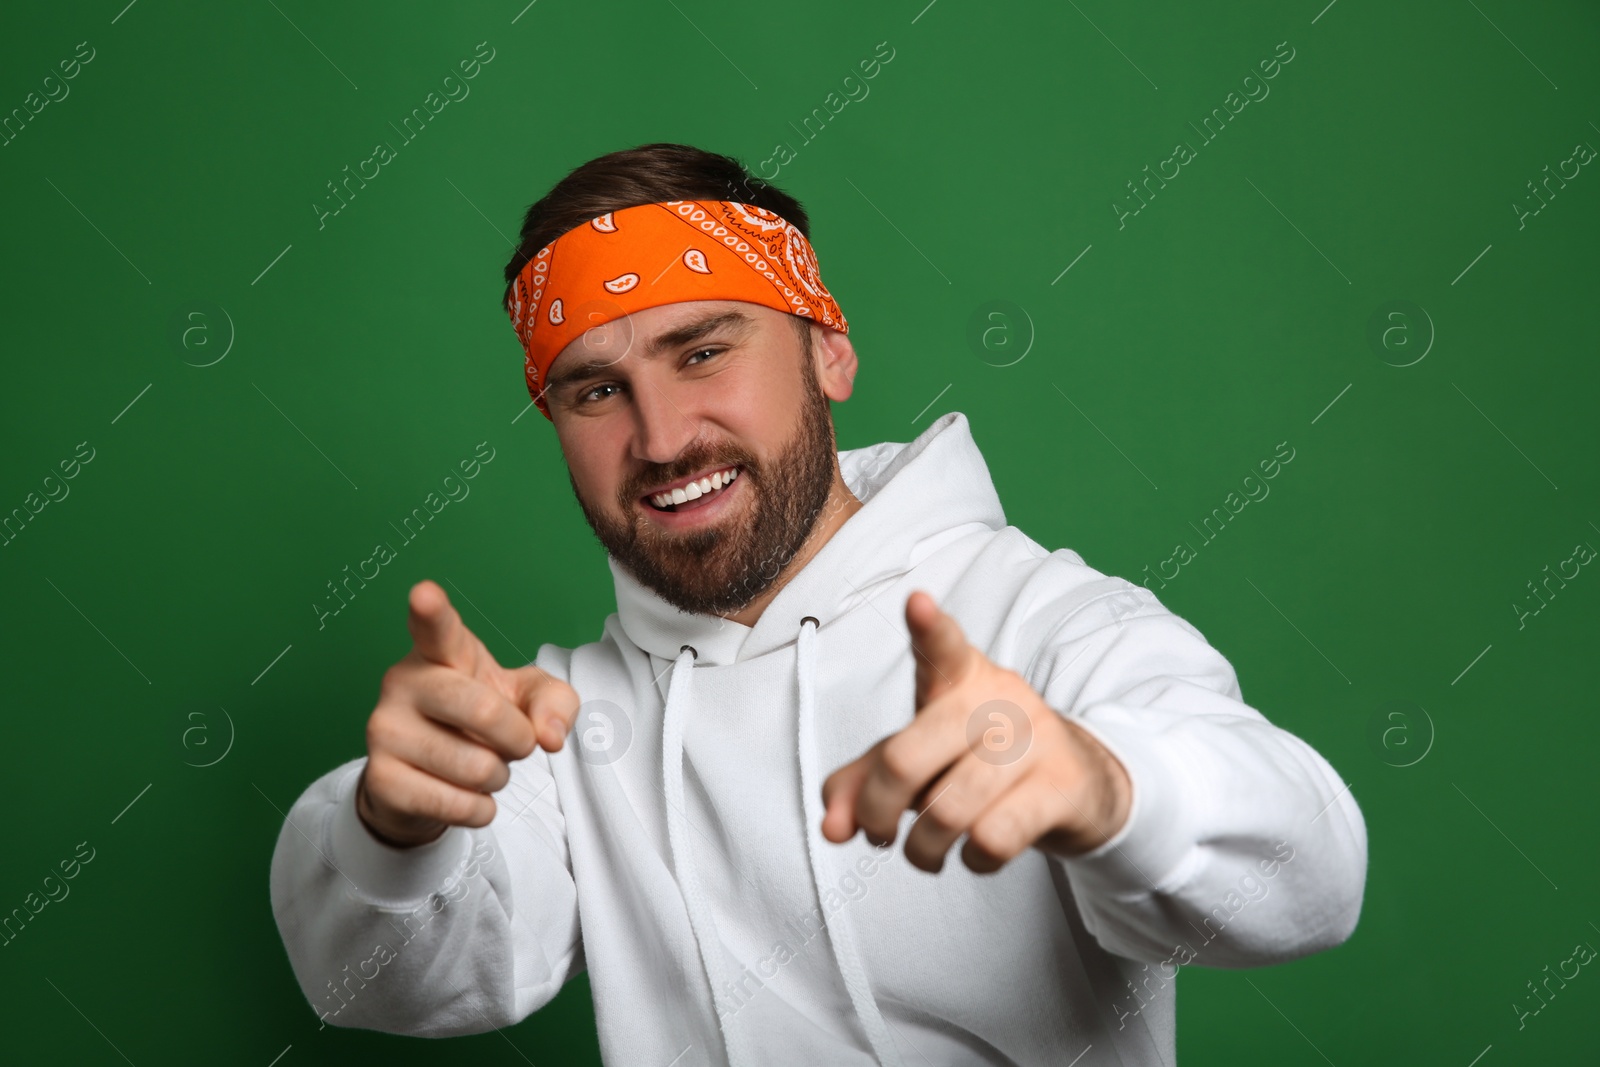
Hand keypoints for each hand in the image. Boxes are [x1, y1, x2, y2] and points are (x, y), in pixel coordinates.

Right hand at [356, 580, 579, 847]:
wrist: (427, 776)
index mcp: (442, 652)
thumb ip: (556, 701)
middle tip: (514, 743)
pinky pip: (457, 805)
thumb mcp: (528, 699)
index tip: (425, 594)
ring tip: (482, 767)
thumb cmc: (482, 721)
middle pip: (482, 710)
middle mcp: (404, 682)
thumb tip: (550, 736)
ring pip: (477, 766)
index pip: (436, 628)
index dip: (431, 610)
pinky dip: (480, 809)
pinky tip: (467, 797)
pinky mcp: (380, 779)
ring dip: (498, 777)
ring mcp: (385, 729)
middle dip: (518, 739)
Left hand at [821, 591, 1132, 873]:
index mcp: (959, 678)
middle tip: (877, 833)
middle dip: (877, 810)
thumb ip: (865, 782)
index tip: (917, 604)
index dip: (928, 628)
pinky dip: (973, 861)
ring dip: (923, 848)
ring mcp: (1036, 741)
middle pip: (907, 758)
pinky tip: (976, 854)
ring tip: (925, 852)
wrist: (1080, 785)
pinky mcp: (1061, 787)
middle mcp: (999, 699)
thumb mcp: (919, 760)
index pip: (942, 648)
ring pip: (951, 810)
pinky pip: (996, 837)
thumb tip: (832, 827)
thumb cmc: (981, 762)